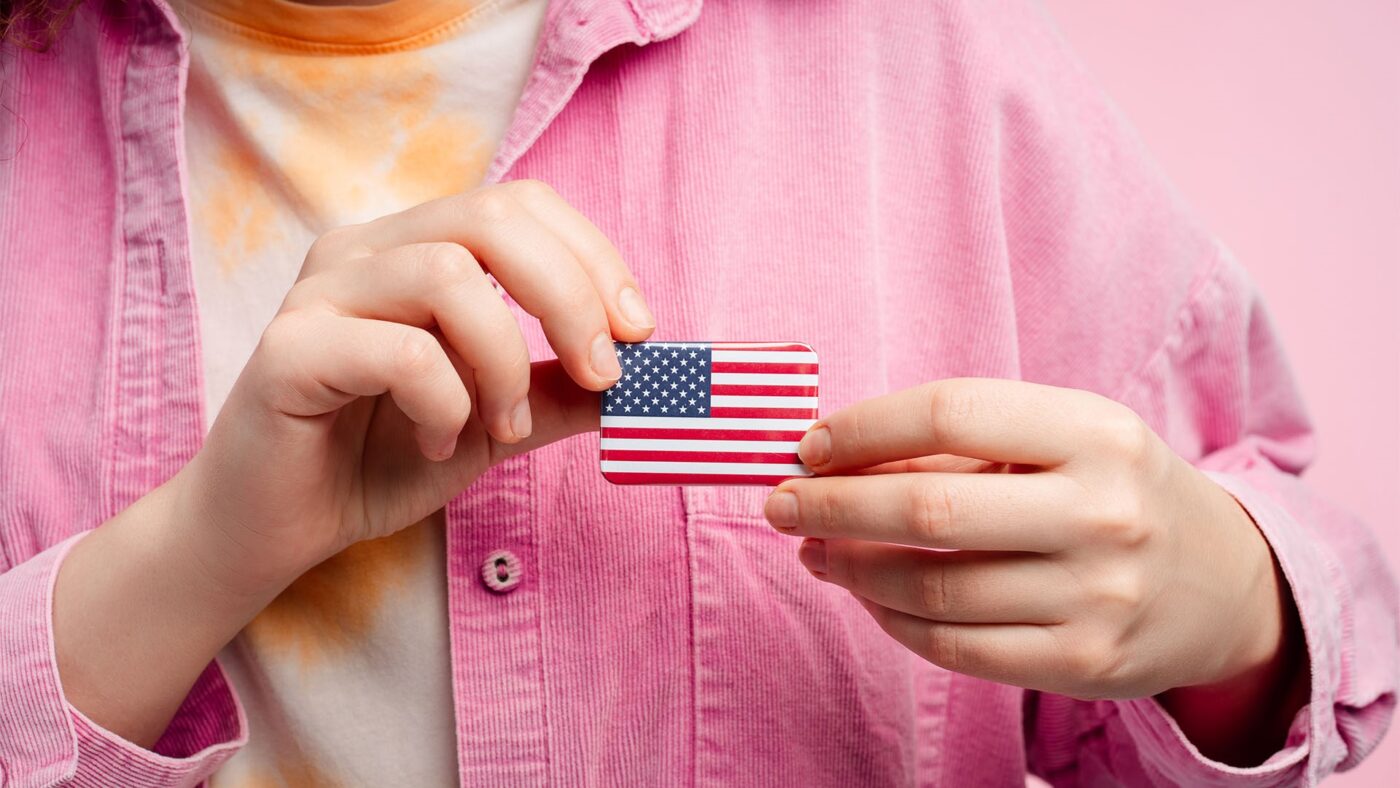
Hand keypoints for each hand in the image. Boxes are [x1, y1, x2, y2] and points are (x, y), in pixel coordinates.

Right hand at [55, 180, 655, 745]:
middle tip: (602, 373)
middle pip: (492, 218)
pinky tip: (437, 442)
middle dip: (571, 297)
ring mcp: (321, 292)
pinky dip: (445, 403)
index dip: (594, 257)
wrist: (276, 529)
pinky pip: (401, 352)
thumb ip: (560, 391)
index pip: (520, 205)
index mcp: (415, 247)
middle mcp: (365, 249)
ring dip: (504, 361)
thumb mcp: (496, 421)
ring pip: (449, 275)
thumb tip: (646, 378)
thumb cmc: (380, 460)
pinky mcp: (289, 348)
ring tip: (503, 425)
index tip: (639, 331)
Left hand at [763, 379, 1295, 706]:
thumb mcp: (1065, 440)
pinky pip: (955, 648)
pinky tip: (868, 597)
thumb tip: (834, 459)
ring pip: (930, 588)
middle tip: (780, 503)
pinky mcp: (1085, 663)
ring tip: (815, 550)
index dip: (863, 428)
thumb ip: (962, 447)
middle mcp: (1102, 512)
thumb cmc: (1113, 490)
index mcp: (1095, 433)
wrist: (1223, 584)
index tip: (810, 445)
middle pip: (927, 512)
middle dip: (831, 506)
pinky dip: (891, 621)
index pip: (950, 413)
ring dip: (849, 568)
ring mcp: (1098, 596)